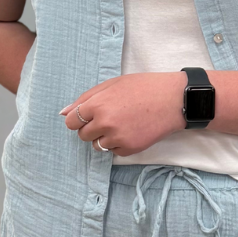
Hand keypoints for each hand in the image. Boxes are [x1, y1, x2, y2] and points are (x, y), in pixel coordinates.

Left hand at [59, 72, 186, 155]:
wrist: (173, 100)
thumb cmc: (143, 87)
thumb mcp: (112, 84)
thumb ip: (85, 98)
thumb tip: (64, 113)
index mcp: (98, 104)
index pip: (72, 121)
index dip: (78, 119)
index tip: (87, 117)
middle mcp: (105, 123)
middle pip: (83, 135)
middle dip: (91, 128)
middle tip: (109, 118)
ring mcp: (117, 138)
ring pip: (97, 146)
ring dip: (104, 137)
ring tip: (121, 124)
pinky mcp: (129, 149)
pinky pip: (114, 151)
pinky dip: (119, 144)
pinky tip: (131, 130)